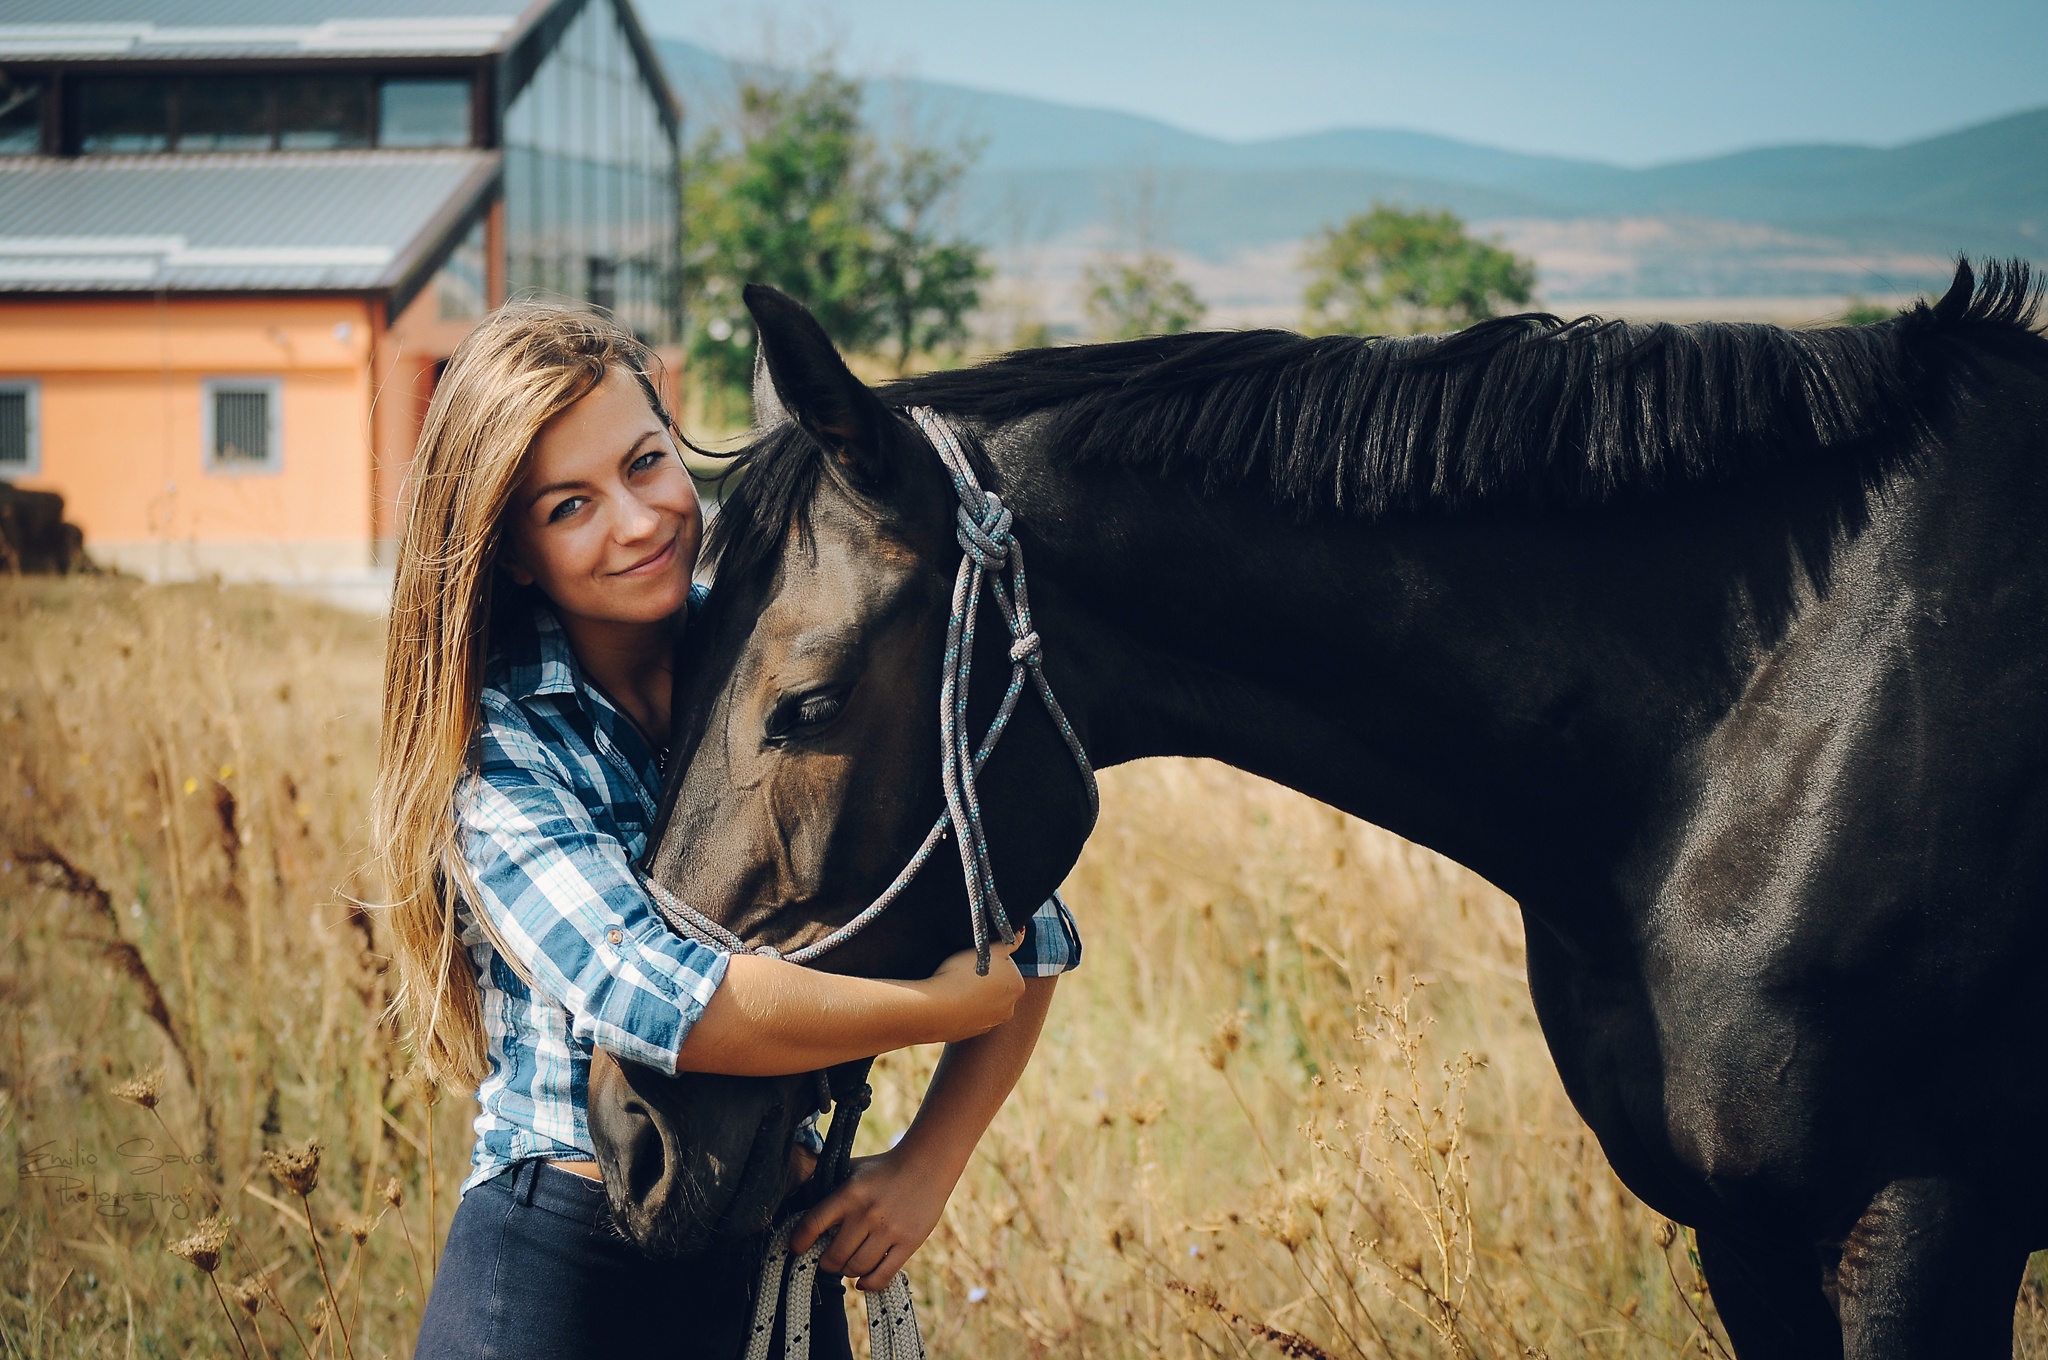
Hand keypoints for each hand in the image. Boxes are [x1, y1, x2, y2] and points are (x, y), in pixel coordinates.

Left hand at [790, 1150, 953, 1291]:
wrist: (927, 1164)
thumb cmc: (883, 1168)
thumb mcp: (852, 1167)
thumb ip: (825, 1182)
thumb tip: (796, 1197)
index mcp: (849, 1193)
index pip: (813, 1223)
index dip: (799, 1241)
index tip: (796, 1248)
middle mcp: (867, 1213)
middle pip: (834, 1256)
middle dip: (827, 1262)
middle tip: (829, 1258)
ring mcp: (889, 1230)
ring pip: (856, 1269)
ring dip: (848, 1272)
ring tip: (850, 1263)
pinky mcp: (908, 1242)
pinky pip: (882, 1276)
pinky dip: (868, 1284)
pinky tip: (863, 1280)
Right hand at [921, 934, 1024, 1041]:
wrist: (937, 1008)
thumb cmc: (963, 974)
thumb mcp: (990, 949)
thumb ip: (1010, 941)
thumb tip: (1023, 933)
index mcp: (1018, 987)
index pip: (1006, 967)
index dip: (989, 960)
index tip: (973, 960)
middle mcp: (1009, 1009)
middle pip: (997, 987)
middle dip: (984, 979)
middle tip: (963, 972)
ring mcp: (990, 1024)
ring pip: (983, 1002)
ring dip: (973, 995)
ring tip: (954, 986)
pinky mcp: (972, 1033)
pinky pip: (969, 1016)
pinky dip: (962, 1008)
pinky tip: (950, 1001)